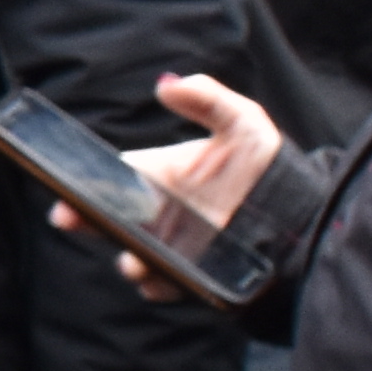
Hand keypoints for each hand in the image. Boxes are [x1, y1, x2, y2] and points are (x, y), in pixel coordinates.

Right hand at [51, 73, 280, 304]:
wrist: (303, 216)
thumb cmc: (270, 167)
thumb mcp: (244, 122)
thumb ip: (207, 98)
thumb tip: (164, 84)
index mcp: (162, 175)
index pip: (116, 176)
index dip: (88, 180)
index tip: (68, 186)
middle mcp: (161, 212)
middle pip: (110, 217)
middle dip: (84, 219)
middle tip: (68, 217)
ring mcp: (174, 247)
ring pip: (135, 255)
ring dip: (128, 258)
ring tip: (132, 259)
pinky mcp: (192, 276)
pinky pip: (165, 286)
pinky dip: (157, 285)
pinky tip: (160, 277)